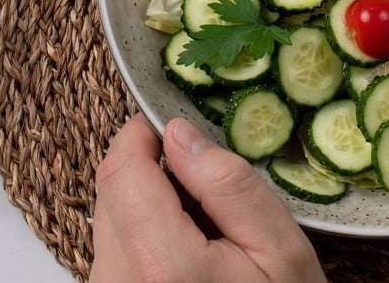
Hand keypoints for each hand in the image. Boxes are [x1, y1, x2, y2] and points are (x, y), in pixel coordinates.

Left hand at [89, 113, 326, 282]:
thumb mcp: (279, 249)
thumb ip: (228, 184)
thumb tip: (179, 133)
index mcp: (161, 264)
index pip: (122, 170)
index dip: (140, 134)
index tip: (167, 121)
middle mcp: (117, 282)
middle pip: (110, 190)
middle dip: (149, 168)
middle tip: (201, 179)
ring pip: (109, 217)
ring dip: (147, 202)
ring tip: (201, 224)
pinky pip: (114, 247)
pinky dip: (144, 232)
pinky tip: (186, 250)